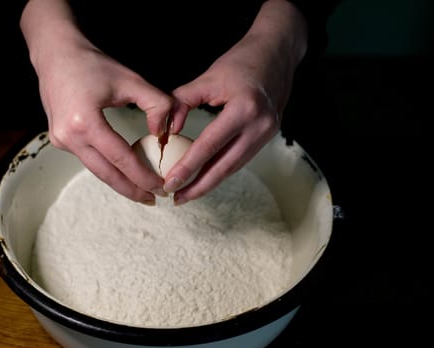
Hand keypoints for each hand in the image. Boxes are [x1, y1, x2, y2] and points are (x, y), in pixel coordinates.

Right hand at [21, 0, 171, 203]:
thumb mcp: (131, 80)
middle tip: (154, 198)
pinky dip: (107, 168)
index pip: (121, 158)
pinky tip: (123, 172)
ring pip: (96, 170)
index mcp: (84, 122)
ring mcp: (60, 140)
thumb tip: (165, 133)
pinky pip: (88, 159)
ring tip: (142, 191)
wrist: (56, 54)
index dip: (143, 176)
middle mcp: (69, 136)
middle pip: (106, 174)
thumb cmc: (93, 64)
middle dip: (132, 190)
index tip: (161, 187)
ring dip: (119, 182)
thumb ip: (157, 104)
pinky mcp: (59, 139)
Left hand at [164, 0, 307, 204]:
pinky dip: (222, 169)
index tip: (170, 183)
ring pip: (234, 166)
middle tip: (177, 199)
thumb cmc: (241, 62)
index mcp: (245, 109)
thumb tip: (166, 130)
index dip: (188, 167)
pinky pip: (241, 158)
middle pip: (225, 166)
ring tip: (188, 193)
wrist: (277, 53)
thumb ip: (181, 103)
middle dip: (200, 186)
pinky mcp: (268, 135)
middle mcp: (260, 125)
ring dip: (211, 181)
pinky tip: (206, 176)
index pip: (210, 145)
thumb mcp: (207, 78)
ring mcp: (268, 133)